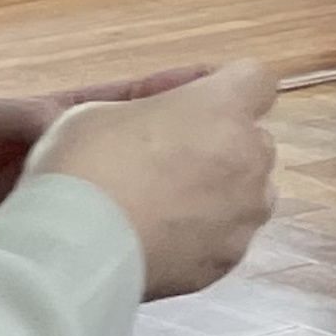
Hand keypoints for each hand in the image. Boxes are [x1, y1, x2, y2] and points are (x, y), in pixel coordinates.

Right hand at [25, 60, 275, 298]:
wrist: (81, 249)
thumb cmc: (85, 167)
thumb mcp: (97, 112)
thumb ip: (143, 111)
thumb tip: (142, 122)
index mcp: (222, 110)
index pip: (254, 78)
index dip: (222, 85)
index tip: (186, 98)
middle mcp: (250, 159)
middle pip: (252, 138)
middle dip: (218, 141)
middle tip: (167, 153)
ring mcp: (246, 212)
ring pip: (248, 190)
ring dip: (219, 188)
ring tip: (165, 201)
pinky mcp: (231, 257)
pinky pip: (227, 234)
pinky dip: (204, 232)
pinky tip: (162, 235)